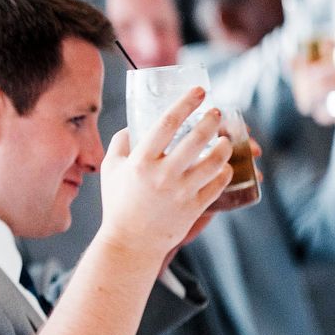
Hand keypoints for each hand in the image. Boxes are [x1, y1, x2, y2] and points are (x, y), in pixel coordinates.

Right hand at [100, 88, 232, 257]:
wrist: (130, 242)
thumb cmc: (118, 203)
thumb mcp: (110, 169)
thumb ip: (121, 143)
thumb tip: (135, 124)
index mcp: (141, 161)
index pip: (167, 123)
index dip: (186, 103)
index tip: (199, 92)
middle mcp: (163, 174)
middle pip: (197, 138)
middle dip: (212, 120)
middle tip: (216, 112)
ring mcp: (181, 192)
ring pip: (214, 161)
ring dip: (224, 145)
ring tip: (225, 139)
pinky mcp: (194, 207)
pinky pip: (217, 184)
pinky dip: (224, 171)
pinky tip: (223, 165)